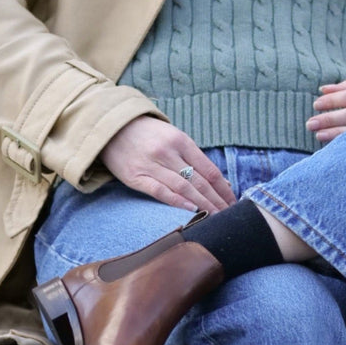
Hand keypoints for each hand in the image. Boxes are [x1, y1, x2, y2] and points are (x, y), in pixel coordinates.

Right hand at [100, 116, 236, 212]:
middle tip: (229, 216)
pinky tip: (191, 210)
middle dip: (217, 201)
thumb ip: (194, 158)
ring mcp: (151, 164)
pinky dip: (177, 201)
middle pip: (199, 182)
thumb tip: (221, 182)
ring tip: (215, 218)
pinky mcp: (136, 176)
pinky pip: (159, 191)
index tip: (234, 203)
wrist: (111, 126)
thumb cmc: (147, 135)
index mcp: (180, 141)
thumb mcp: (173, 138)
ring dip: (202, 205)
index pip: (209, 170)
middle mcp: (168, 152)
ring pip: (184, 188)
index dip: (224, 189)